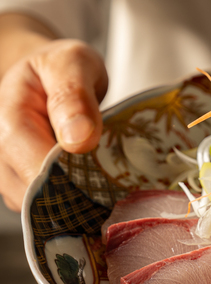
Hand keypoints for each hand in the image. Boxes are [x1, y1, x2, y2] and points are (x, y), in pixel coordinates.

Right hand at [0, 39, 107, 210]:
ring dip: (80, 201)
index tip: (111, 176)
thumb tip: (80, 139)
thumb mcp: (72, 63)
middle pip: (41, 196)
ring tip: (107, 179)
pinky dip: (77, 203)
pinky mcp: (24, 191)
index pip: (38, 168)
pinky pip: (51, 210)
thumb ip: (74, 95)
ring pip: (45, 210)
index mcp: (8, 123)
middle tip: (117, 179)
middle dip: (82, 193)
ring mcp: (9, 177)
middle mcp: (0, 157)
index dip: (76, 178)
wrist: (43, 77)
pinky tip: (97, 186)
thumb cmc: (59, 68)